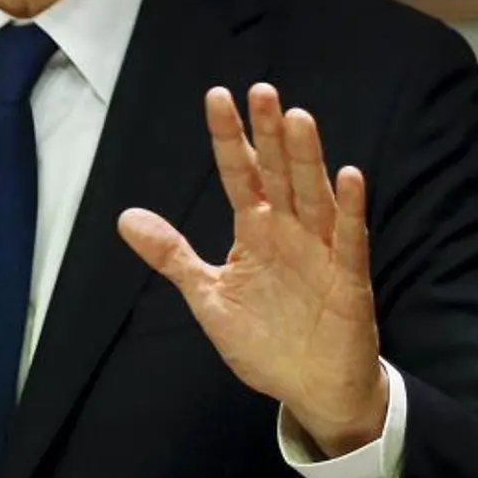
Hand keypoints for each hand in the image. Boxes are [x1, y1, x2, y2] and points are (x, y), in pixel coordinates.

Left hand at [117, 84, 385, 457]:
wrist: (308, 387)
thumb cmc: (264, 338)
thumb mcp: (207, 295)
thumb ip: (171, 254)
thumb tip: (126, 217)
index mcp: (254, 231)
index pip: (239, 174)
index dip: (229, 138)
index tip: (216, 96)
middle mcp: (288, 231)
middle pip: (278, 174)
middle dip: (270, 134)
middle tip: (262, 91)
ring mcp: (321, 252)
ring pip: (313, 196)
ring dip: (307, 159)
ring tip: (298, 118)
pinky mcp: (348, 280)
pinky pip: (350, 240)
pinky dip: (351, 209)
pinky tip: (351, 176)